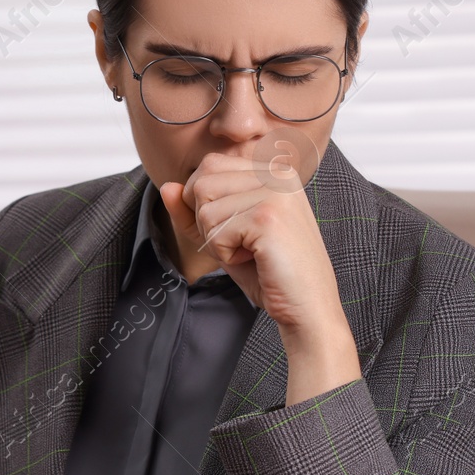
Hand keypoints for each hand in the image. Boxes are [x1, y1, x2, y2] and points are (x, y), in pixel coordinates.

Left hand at [160, 150, 360, 402]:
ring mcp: (275, 192)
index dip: (206, 205)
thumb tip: (167, 186)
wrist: (306, 307)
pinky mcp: (267, 216)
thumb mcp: (224, 236)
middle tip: (241, 244)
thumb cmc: (269, 273)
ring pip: (205, 210)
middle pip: (202, 183)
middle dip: (207, 222)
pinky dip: (226, 255)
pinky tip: (255, 260)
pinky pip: (215, 233)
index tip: (238, 231)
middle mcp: (276, 173)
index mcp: (272, 170)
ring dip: (217, 242)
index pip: (209, 167)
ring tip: (250, 252)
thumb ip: (194, 211)